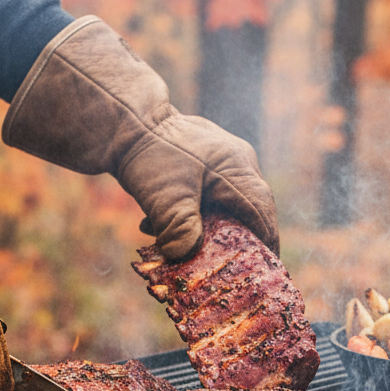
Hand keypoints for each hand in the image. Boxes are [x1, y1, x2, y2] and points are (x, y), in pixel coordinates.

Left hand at [3, 16, 278, 260]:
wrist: (123, 120)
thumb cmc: (149, 157)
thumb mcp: (165, 197)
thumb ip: (180, 228)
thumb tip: (183, 254)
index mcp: (237, 169)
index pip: (261, 213)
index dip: (265, 244)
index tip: (265, 270)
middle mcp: (237, 161)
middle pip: (248, 209)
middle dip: (237, 240)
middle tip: (230, 268)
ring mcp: (221, 157)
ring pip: (226, 202)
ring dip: (207, 229)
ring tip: (184, 249)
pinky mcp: (202, 159)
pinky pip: (208, 192)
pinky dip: (190, 214)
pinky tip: (159, 225)